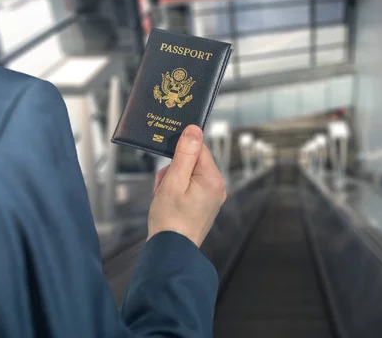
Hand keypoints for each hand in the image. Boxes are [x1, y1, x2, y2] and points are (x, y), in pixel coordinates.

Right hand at [147, 125, 226, 245]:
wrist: (170, 251)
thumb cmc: (170, 218)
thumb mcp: (174, 181)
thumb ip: (185, 154)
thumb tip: (194, 129)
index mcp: (213, 179)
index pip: (199, 149)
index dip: (180, 153)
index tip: (169, 166)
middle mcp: (217, 187)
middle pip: (193, 162)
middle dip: (174, 170)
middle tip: (164, 187)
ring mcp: (212, 198)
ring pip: (188, 176)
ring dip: (172, 181)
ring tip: (164, 197)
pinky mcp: (204, 206)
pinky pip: (189, 188)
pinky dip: (176, 191)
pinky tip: (168, 203)